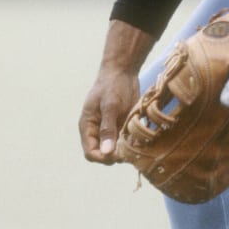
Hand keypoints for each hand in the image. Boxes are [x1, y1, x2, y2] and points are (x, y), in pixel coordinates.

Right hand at [78, 19, 154, 164]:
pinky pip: (125, 141)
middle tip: (130, 151)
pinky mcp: (121, 126)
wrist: (123, 71)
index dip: (102, 158)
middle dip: (115, 156)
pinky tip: (141, 139)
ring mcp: (110, 129)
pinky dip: (132, 143)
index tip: (118, 155)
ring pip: (115, 150)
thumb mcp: (110, 106)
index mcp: (88, 126)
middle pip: (103, 154)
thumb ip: (107, 129)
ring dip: (125, 150)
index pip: (90, 153)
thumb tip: (107, 152)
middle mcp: (97, 131)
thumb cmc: (112, 85)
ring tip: (136, 144)